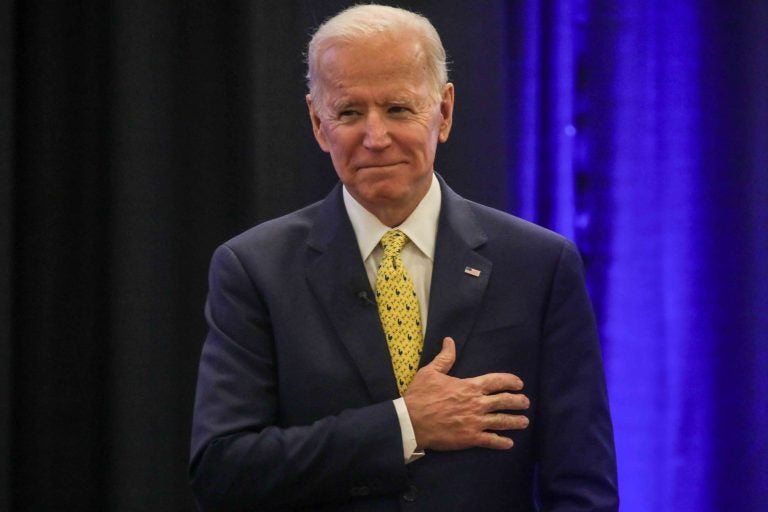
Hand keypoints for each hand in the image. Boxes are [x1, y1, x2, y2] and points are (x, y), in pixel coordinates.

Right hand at [404, 337, 529, 450]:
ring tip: (524, 422)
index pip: (496, 381)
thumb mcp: (430, 372)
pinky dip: (502, 442)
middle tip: (525, 403)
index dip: (510, 381)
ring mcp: (475, 422)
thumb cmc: (421, 396)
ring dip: (515, 421)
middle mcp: (477, 404)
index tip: (519, 384)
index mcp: (469, 386)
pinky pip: (491, 440)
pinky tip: (509, 443)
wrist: (411, 421)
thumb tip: (449, 340)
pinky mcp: (470, 438)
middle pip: (504, 401)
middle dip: (518, 401)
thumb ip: (444, 357)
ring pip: (502, 421)